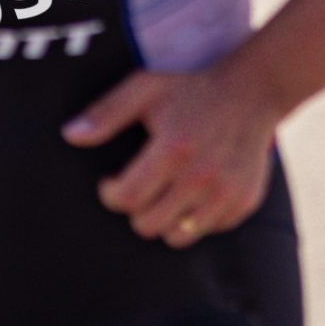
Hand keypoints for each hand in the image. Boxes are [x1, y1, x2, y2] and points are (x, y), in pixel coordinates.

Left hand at [62, 58, 277, 244]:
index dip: (110, 194)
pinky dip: (196, 219)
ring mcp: (226, 192)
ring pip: (177, 236)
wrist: (253, 91)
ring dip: (165, 219)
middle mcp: (202, 176)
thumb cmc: (193, 89)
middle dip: (136, 209)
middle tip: (140, 188)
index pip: (127, 198)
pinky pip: (207, 231)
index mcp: (174, 148)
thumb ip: (106, 113)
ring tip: (165, 193)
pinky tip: (195, 192)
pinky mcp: (243, 202)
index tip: (111, 183)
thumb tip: (70, 135)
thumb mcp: (146, 89)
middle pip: (148, 225)